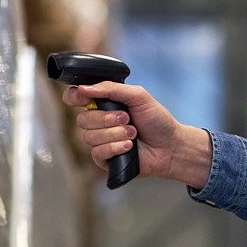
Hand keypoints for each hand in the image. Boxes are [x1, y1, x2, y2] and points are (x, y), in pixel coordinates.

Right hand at [62, 81, 211, 189]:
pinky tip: (129, 147)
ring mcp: (100, 141)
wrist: (171, 146)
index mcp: (104, 103)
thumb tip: (84, 87)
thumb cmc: (157, 120)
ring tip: (133, 133)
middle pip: (82, 119)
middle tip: (127, 118)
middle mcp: (99, 121)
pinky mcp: (105, 159)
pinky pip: (97, 153)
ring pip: (89, 137)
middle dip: (106, 118)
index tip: (85, 98)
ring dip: (114, 134)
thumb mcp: (138, 96)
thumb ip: (111, 88)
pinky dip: (115, 147)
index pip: (75, 97)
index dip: (75, 97)